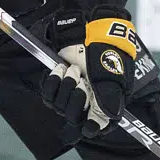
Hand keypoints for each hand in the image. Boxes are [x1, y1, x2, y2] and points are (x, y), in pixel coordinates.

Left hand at [38, 6, 138, 135]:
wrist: (92, 30)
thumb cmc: (106, 52)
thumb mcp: (112, 78)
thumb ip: (107, 103)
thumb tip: (99, 125)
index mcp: (104, 105)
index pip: (93, 129)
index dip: (89, 128)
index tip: (88, 125)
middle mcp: (87, 103)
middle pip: (73, 118)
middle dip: (76, 98)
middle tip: (83, 81)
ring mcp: (70, 93)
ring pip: (58, 106)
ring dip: (65, 86)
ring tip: (74, 69)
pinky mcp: (57, 83)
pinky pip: (47, 94)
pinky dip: (52, 81)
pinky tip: (59, 69)